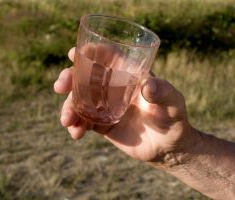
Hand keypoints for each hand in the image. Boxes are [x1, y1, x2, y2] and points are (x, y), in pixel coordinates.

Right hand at [54, 47, 194, 161]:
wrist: (168, 146)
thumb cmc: (173, 118)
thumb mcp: (173, 103)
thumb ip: (164, 93)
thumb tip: (149, 85)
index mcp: (130, 75)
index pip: (108, 57)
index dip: (90, 52)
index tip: (73, 53)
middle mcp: (114, 87)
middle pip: (86, 76)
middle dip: (69, 78)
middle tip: (61, 86)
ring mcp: (106, 106)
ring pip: (80, 100)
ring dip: (68, 107)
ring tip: (67, 121)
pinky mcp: (102, 124)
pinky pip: (83, 121)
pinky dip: (76, 126)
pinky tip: (76, 134)